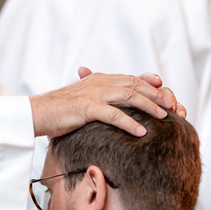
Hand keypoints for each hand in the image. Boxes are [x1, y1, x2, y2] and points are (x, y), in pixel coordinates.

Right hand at [29, 68, 185, 137]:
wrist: (37, 112)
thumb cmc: (59, 111)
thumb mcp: (83, 100)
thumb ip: (100, 98)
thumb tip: (116, 108)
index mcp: (99, 79)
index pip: (131, 78)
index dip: (150, 83)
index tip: (166, 90)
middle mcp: (99, 83)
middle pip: (134, 85)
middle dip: (156, 95)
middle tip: (174, 106)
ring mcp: (93, 94)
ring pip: (128, 96)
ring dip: (148, 106)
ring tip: (165, 117)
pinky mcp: (86, 108)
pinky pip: (112, 114)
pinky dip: (128, 122)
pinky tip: (141, 132)